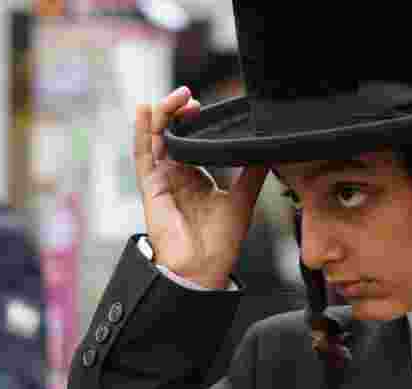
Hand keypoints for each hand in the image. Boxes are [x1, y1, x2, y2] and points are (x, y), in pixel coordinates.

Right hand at [135, 85, 268, 288]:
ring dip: (164, 115)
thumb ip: (252, 174)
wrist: (204, 266)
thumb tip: (268, 152)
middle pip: (172, 134)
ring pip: (157, 138)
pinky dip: (143, 131)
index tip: (206, 107)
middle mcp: (177, 176)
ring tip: (176, 97)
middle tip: (192, 99)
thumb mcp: (243, 200)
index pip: (192, 141)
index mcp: (196, 178)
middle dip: (180, 112)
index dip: (196, 122)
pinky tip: (145, 109)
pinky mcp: (151, 186)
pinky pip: (143, 154)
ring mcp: (162, 179)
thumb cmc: (220, 242)